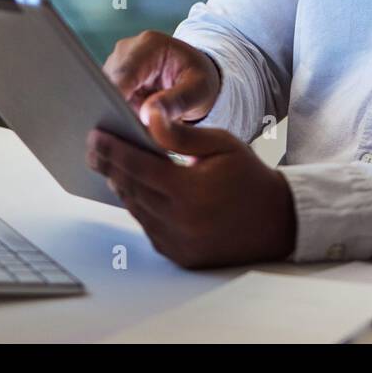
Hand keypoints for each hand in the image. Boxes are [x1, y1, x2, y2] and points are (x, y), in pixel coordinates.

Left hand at [85, 108, 296, 268]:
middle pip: (131, 189)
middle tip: (95, 148)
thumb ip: (181, 135)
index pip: (139, 167)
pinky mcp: (180, 255)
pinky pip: (149, 228)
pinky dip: (140, 207)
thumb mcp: (221, 144)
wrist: (276, 221)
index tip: (95, 135)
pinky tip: (136, 190)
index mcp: (191, 191)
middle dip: (110, 165)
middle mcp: (181, 221)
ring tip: (112, 165)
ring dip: (122, 186)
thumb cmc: (248, 177)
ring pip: (136, 209)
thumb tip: (148, 116)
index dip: (113, 149)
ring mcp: (179, 243)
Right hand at [103, 30, 220, 126]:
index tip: (115, 121)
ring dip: (116, 116)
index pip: (125, 72)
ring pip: (104, 95)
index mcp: (150, 45)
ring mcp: (117, 65)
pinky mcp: (113, 80)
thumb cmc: (200, 79)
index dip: (115, 97)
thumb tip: (147, 115)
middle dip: (115, 111)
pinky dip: (118, 116)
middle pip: (108, 84)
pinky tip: (130, 131)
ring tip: (134, 135)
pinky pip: (107, 101)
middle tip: (129, 138)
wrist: (196, 73)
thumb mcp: (200, 90)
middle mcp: (127, 50)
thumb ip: (177, 101)